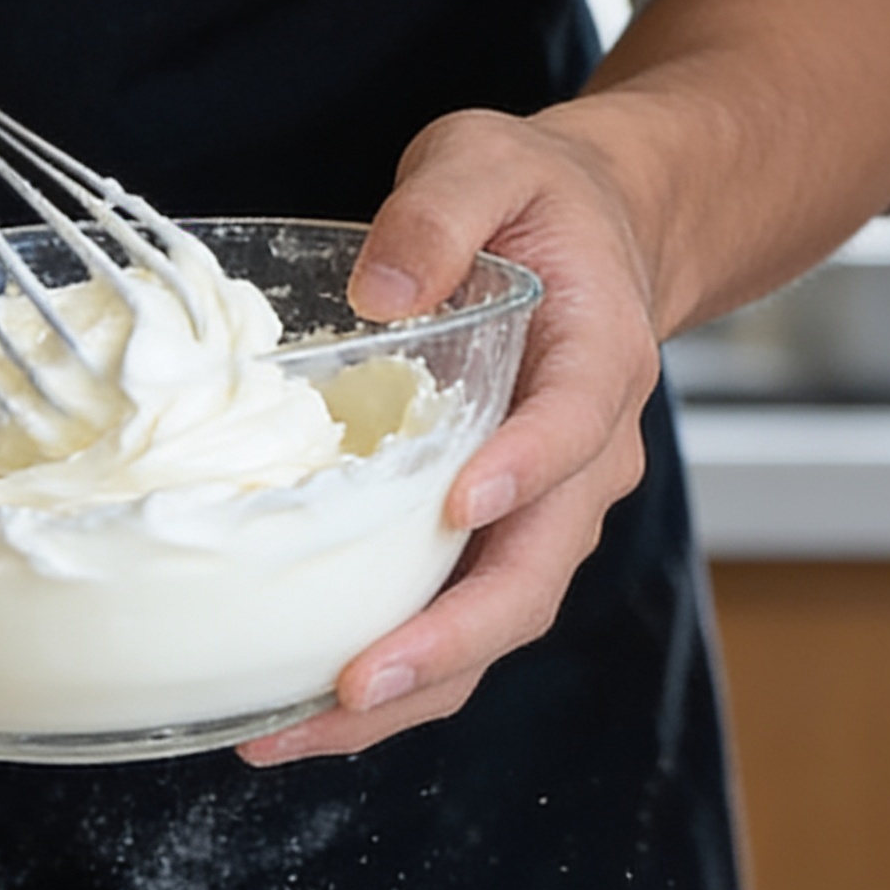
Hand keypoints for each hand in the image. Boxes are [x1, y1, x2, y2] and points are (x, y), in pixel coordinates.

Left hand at [239, 99, 665, 766]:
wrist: (597, 232)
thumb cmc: (538, 199)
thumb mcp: (488, 159)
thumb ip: (439, 209)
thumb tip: (378, 290)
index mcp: (600, 358)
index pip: (576, 428)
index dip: (526, 471)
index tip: (461, 505)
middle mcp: (588, 456)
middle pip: (534, 573)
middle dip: (449, 642)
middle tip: (355, 685)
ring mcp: (546, 508)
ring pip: (494, 621)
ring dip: (405, 689)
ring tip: (290, 731)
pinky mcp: (496, 536)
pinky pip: (456, 619)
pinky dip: (389, 674)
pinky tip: (296, 705)